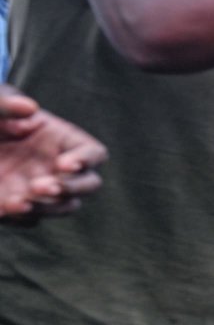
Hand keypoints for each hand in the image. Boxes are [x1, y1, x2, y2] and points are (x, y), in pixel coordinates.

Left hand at [0, 86, 106, 222]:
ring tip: (18, 203)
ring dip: (47, 208)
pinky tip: (2, 208)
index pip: (93, 153)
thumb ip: (7, 104)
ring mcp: (43, 188)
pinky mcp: (21, 205)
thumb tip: (29, 107)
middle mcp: (60, 167)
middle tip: (39, 186)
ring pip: (65, 206)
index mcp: (63, 140)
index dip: (85, 161)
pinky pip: (30, 219)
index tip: (63, 164)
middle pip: (89, 185)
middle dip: (70, 188)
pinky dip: (19, 217)